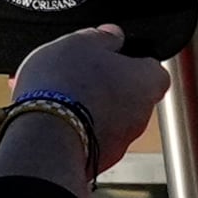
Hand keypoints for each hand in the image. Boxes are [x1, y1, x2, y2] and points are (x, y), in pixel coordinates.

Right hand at [10, 24, 169, 172]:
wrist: (43, 140)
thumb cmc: (67, 86)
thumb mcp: (82, 42)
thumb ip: (103, 37)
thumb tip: (113, 35)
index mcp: (147, 82)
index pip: (153, 68)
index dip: (132, 60)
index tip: (112, 55)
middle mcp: (140, 116)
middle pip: (128, 94)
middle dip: (104, 84)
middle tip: (77, 73)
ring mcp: (119, 142)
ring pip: (104, 117)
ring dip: (85, 106)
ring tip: (52, 93)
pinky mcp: (95, 162)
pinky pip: (85, 136)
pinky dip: (70, 126)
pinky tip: (45, 114)